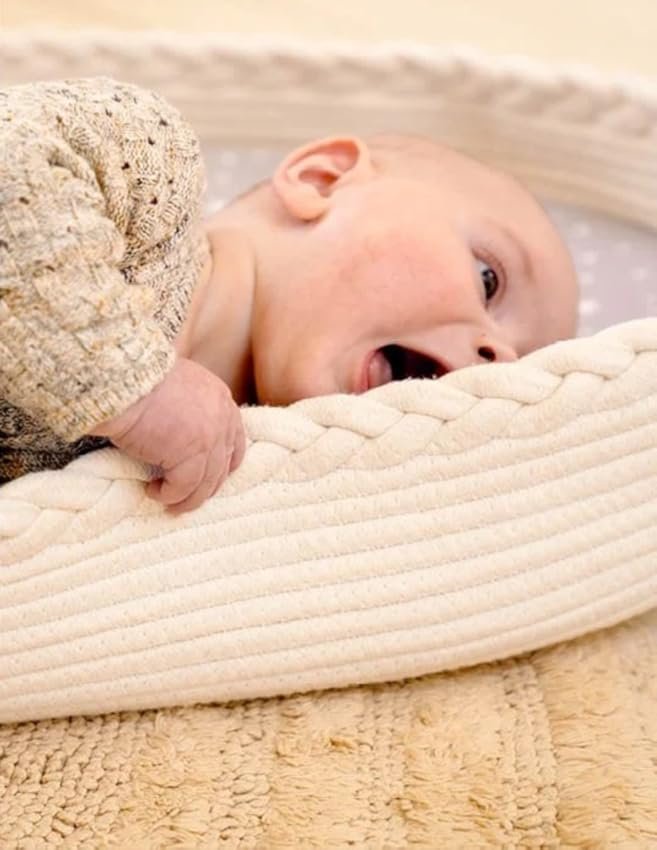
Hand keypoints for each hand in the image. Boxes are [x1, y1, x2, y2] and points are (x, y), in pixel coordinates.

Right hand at [89, 358, 245, 513]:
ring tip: (168, 503)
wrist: (123, 381)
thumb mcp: (177, 387)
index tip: (209, 479)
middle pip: (222, 466)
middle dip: (204, 487)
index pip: (234, 441)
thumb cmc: (138, 382)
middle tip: (184, 498)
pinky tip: (153, 491)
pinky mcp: (191, 455)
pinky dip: (169, 495)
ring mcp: (211, 438)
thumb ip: (190, 408)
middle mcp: (222, 418)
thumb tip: (183, 436)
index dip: (223, 465)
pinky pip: (184, 487)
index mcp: (221, 399)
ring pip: (206, 483)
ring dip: (186, 498)